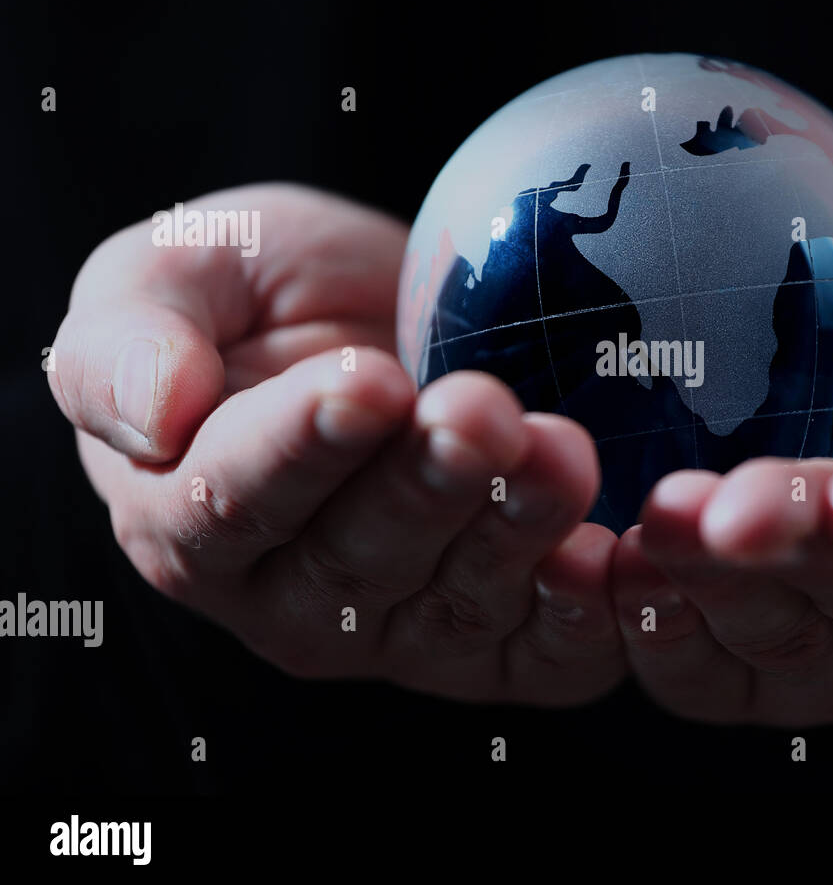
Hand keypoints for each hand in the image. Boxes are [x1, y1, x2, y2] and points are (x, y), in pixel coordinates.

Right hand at [49, 184, 623, 704]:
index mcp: (193, 514)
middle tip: (482, 410)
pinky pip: (537, 653)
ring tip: (559, 451)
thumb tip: (152, 414)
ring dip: (512, 531)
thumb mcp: (173, 277)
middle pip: (359, 560)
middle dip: (426, 485)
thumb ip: (127, 343)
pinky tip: (606, 556)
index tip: (365, 383)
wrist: (385, 319)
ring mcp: (399, 627)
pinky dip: (578, 618)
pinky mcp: (496, 637)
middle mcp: (293, 596)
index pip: (235, 500)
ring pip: (455, 602)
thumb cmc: (263, 297)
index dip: (301, 445)